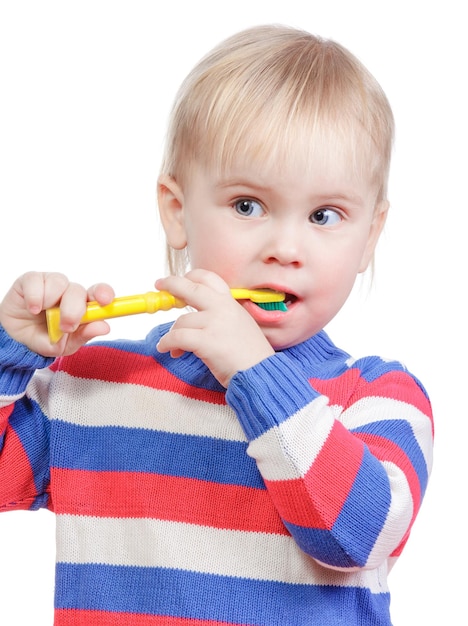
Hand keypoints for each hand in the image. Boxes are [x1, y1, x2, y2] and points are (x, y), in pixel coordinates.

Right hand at [0, 271, 114, 356]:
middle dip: (73, 309)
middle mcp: (69, 292)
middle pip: (78, 290)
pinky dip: (34, 297)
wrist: (17, 340)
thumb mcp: (65, 345)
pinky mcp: (31, 281)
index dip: (104, 293)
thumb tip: (105, 327)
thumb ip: (84, 335)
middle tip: (66, 326)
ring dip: (51, 301)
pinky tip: (32, 309)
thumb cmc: (45, 339)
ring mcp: (50, 284)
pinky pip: (35, 281)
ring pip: (59, 283)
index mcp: (82, 306)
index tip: (105, 300)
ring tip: (41, 315)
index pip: (98, 293)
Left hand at [155, 269, 274, 386]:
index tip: (182, 280)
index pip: (210, 278)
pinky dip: (167, 343)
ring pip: (181, 320)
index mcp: (231, 303)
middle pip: (190, 288)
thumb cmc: (250, 354)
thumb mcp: (241, 324)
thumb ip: (222, 314)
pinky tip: (167, 350)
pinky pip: (177, 337)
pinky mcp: (206, 341)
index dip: (192, 276)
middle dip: (171, 284)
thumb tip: (196, 314)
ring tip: (172, 347)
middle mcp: (223, 308)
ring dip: (171, 333)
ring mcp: (215, 323)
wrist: (261, 373)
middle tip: (160, 284)